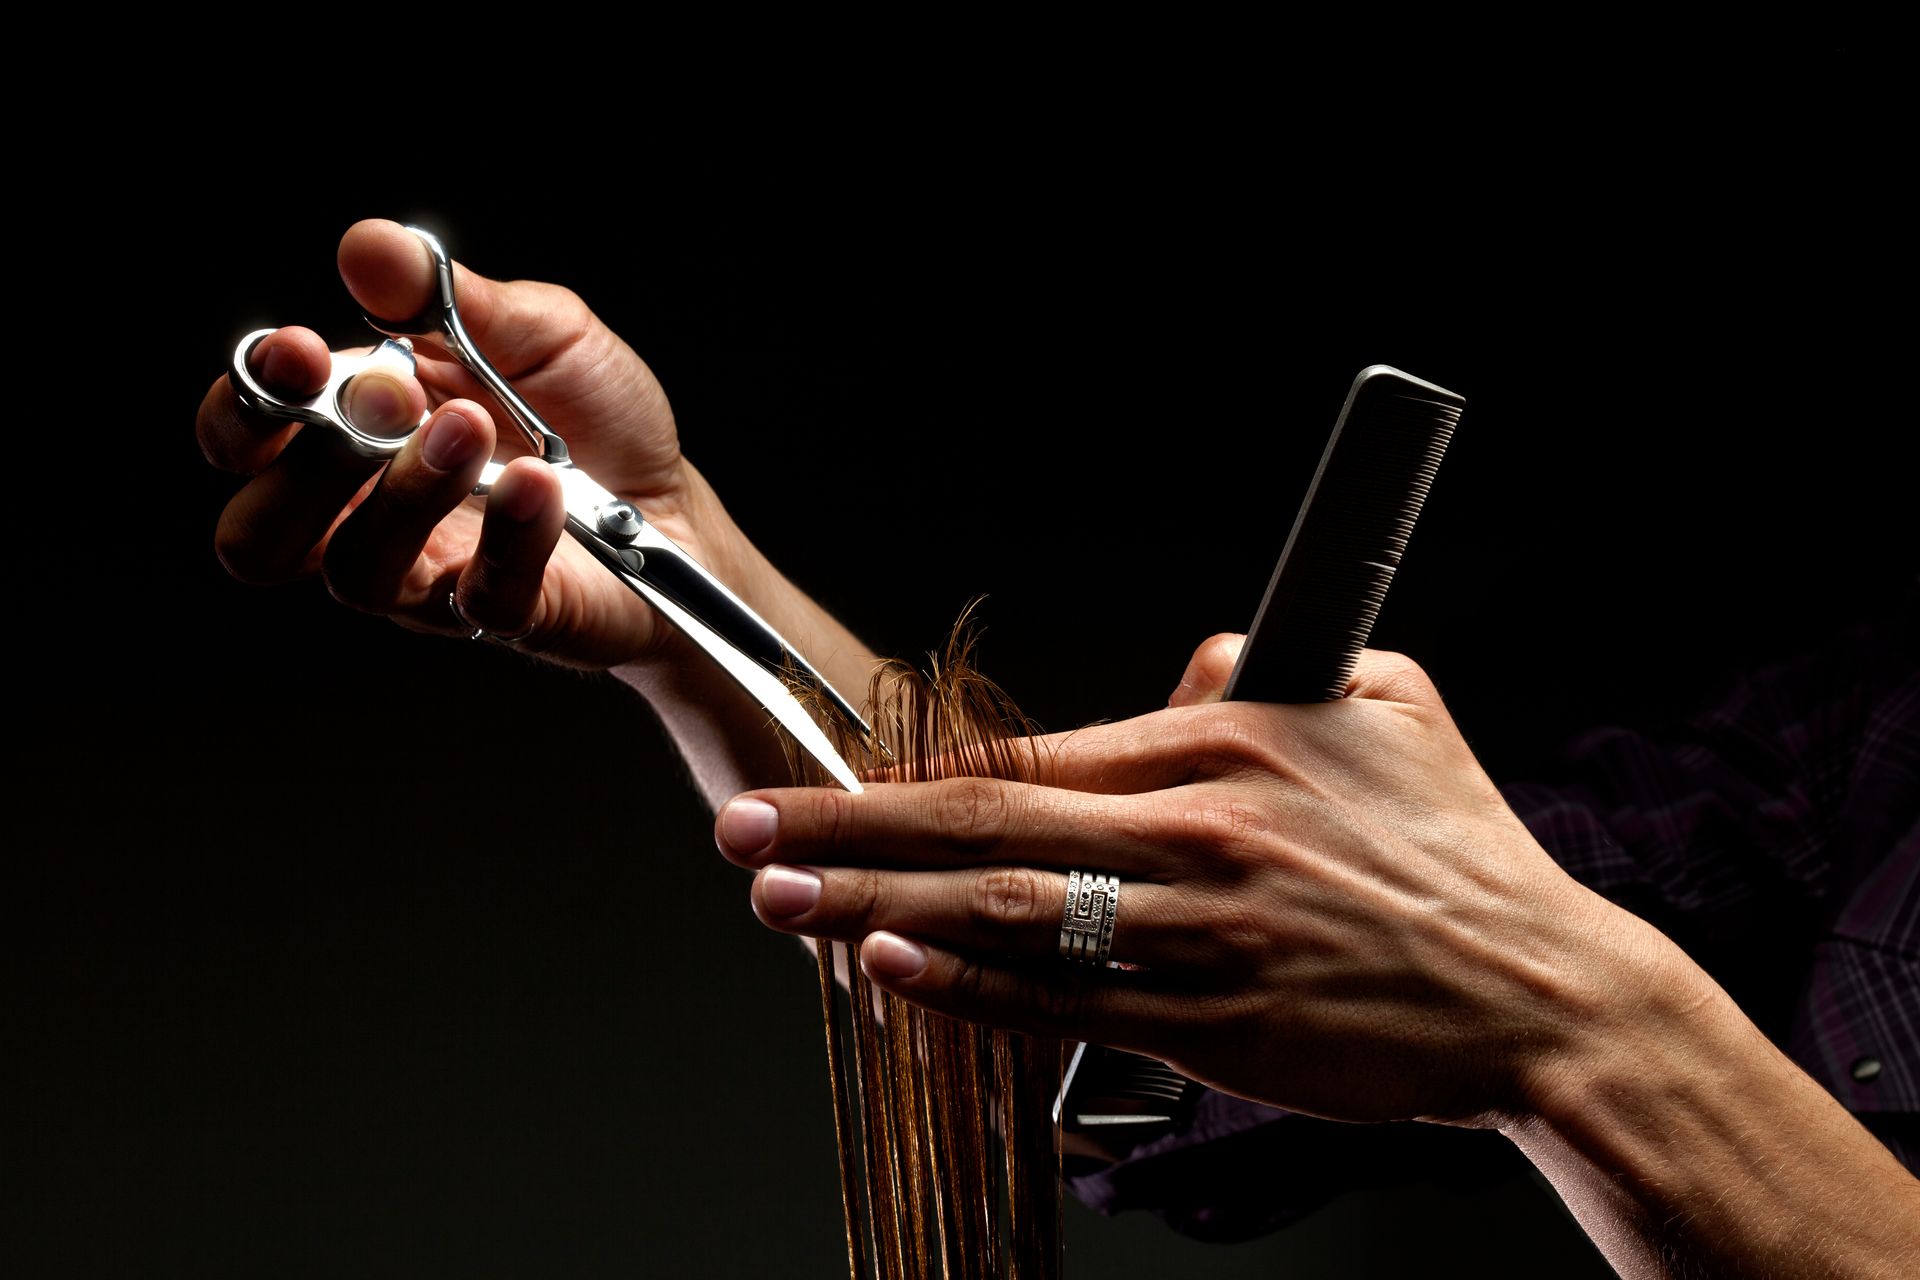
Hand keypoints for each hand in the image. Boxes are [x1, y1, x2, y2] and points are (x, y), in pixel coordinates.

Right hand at [197, 219, 707, 666]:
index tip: (297, 352)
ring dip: (406, 490)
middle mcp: (367, 516)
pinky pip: (480, 594)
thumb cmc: (590, 419)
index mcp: (351, 432)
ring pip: (355, 570)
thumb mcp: (533, 330)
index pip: (244, 437)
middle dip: (302, 467)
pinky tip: (540, 484)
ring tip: (473, 428)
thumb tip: (368, 245)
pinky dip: (510, 532)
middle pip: (258, 536)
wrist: (678, 503)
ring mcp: (429, 579)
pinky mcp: (502, 616)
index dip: (246, 402)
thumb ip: (445, 296)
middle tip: (389, 401)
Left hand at [714, 636, 1674, 1126]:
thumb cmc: (1462, 852)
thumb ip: (1266, 666)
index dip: (919, 770)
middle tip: (745, 831)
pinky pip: (1065, 1004)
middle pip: (988, 819)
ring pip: (1008, 912)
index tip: (836, 779)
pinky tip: (892, 972)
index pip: (1034, 748)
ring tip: (781, 901)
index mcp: (1227, 744)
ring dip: (877, 904)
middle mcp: (1200, 833)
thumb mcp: (1387, 700)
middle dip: (847, 826)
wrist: (1544, 992)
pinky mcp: (1214, 1025)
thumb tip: (1184, 668)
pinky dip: (970, 989)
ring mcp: (1201, 935)